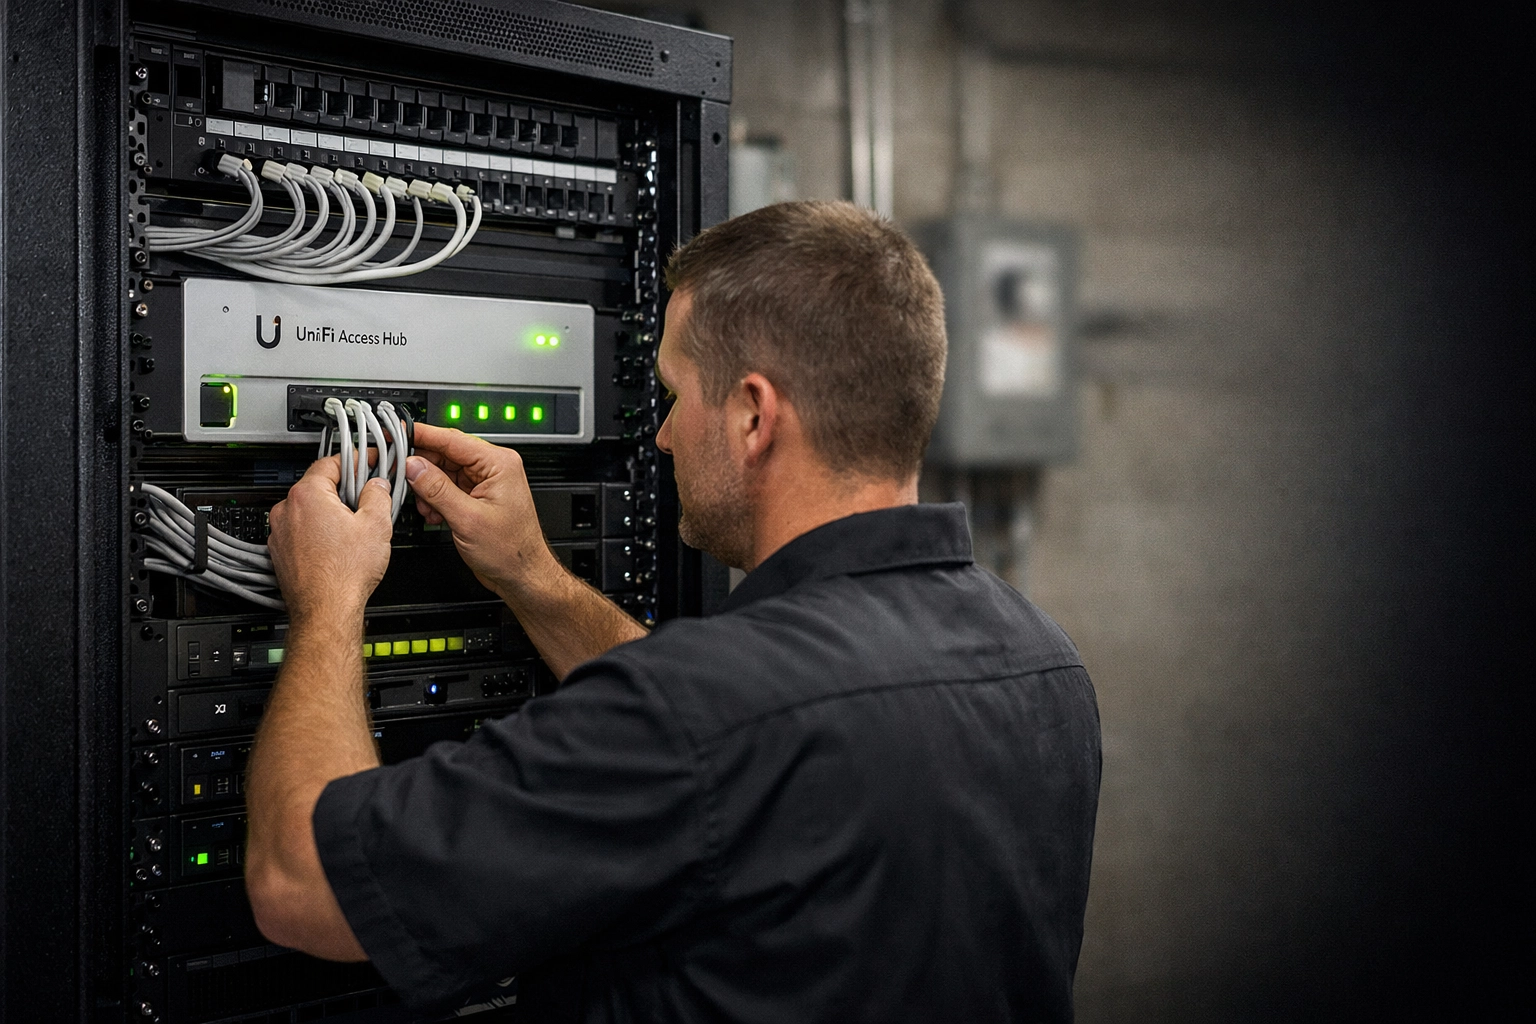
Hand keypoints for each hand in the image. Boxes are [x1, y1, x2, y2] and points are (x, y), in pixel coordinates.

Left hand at [267, 457, 393, 624]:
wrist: (325, 610)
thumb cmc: (344, 574)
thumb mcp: (376, 526)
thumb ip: (378, 496)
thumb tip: (377, 486)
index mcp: (307, 495)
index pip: (331, 462)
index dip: (356, 460)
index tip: (368, 462)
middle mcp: (286, 510)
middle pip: (319, 486)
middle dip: (344, 490)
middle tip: (367, 499)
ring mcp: (280, 532)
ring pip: (309, 510)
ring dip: (329, 512)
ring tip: (353, 529)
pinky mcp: (280, 552)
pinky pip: (301, 531)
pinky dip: (317, 532)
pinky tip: (337, 546)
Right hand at [405, 424, 558, 601]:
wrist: (522, 576)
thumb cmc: (511, 551)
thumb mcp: (467, 518)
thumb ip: (437, 489)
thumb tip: (413, 466)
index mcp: (499, 464)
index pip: (452, 439)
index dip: (422, 435)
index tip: (398, 433)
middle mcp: (493, 469)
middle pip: (445, 454)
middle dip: (421, 467)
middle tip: (398, 474)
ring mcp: (484, 483)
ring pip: (442, 472)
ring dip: (427, 488)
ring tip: (424, 505)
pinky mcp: (476, 498)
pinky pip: (447, 488)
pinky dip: (434, 499)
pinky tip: (433, 513)